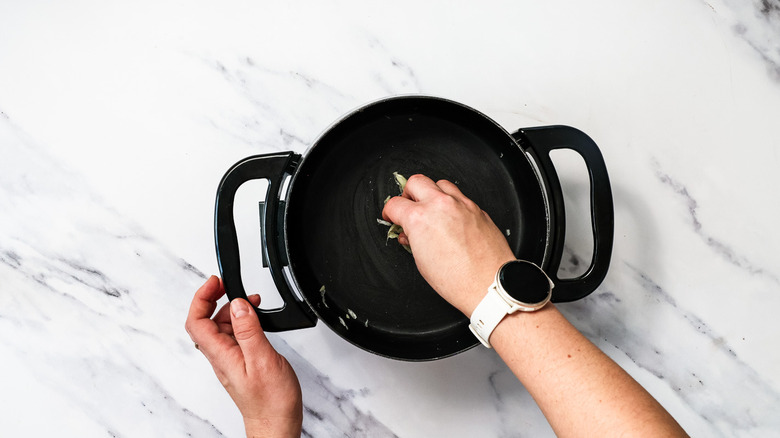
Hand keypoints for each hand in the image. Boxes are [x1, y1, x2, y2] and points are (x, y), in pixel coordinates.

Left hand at [185, 276, 301, 437]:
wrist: (276, 423)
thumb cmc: (271, 401)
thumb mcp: (262, 360)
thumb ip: (249, 330)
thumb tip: (238, 304)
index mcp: (221, 355)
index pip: (196, 321)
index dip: (201, 297)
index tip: (215, 282)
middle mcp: (221, 357)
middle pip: (206, 321)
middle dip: (216, 298)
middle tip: (229, 284)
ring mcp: (230, 360)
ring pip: (222, 327)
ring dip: (233, 309)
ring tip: (251, 300)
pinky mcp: (242, 362)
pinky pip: (235, 336)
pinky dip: (243, 322)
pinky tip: (256, 319)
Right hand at [382, 174, 515, 315]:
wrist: (488, 284)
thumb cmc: (457, 279)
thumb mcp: (422, 262)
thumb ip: (412, 240)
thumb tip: (410, 234)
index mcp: (420, 218)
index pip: (395, 204)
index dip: (389, 212)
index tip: (392, 217)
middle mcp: (441, 205)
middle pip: (416, 182)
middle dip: (407, 195)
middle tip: (408, 208)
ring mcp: (461, 204)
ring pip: (440, 183)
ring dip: (431, 194)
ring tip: (431, 211)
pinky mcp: (477, 209)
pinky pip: (460, 196)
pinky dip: (451, 202)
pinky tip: (450, 217)